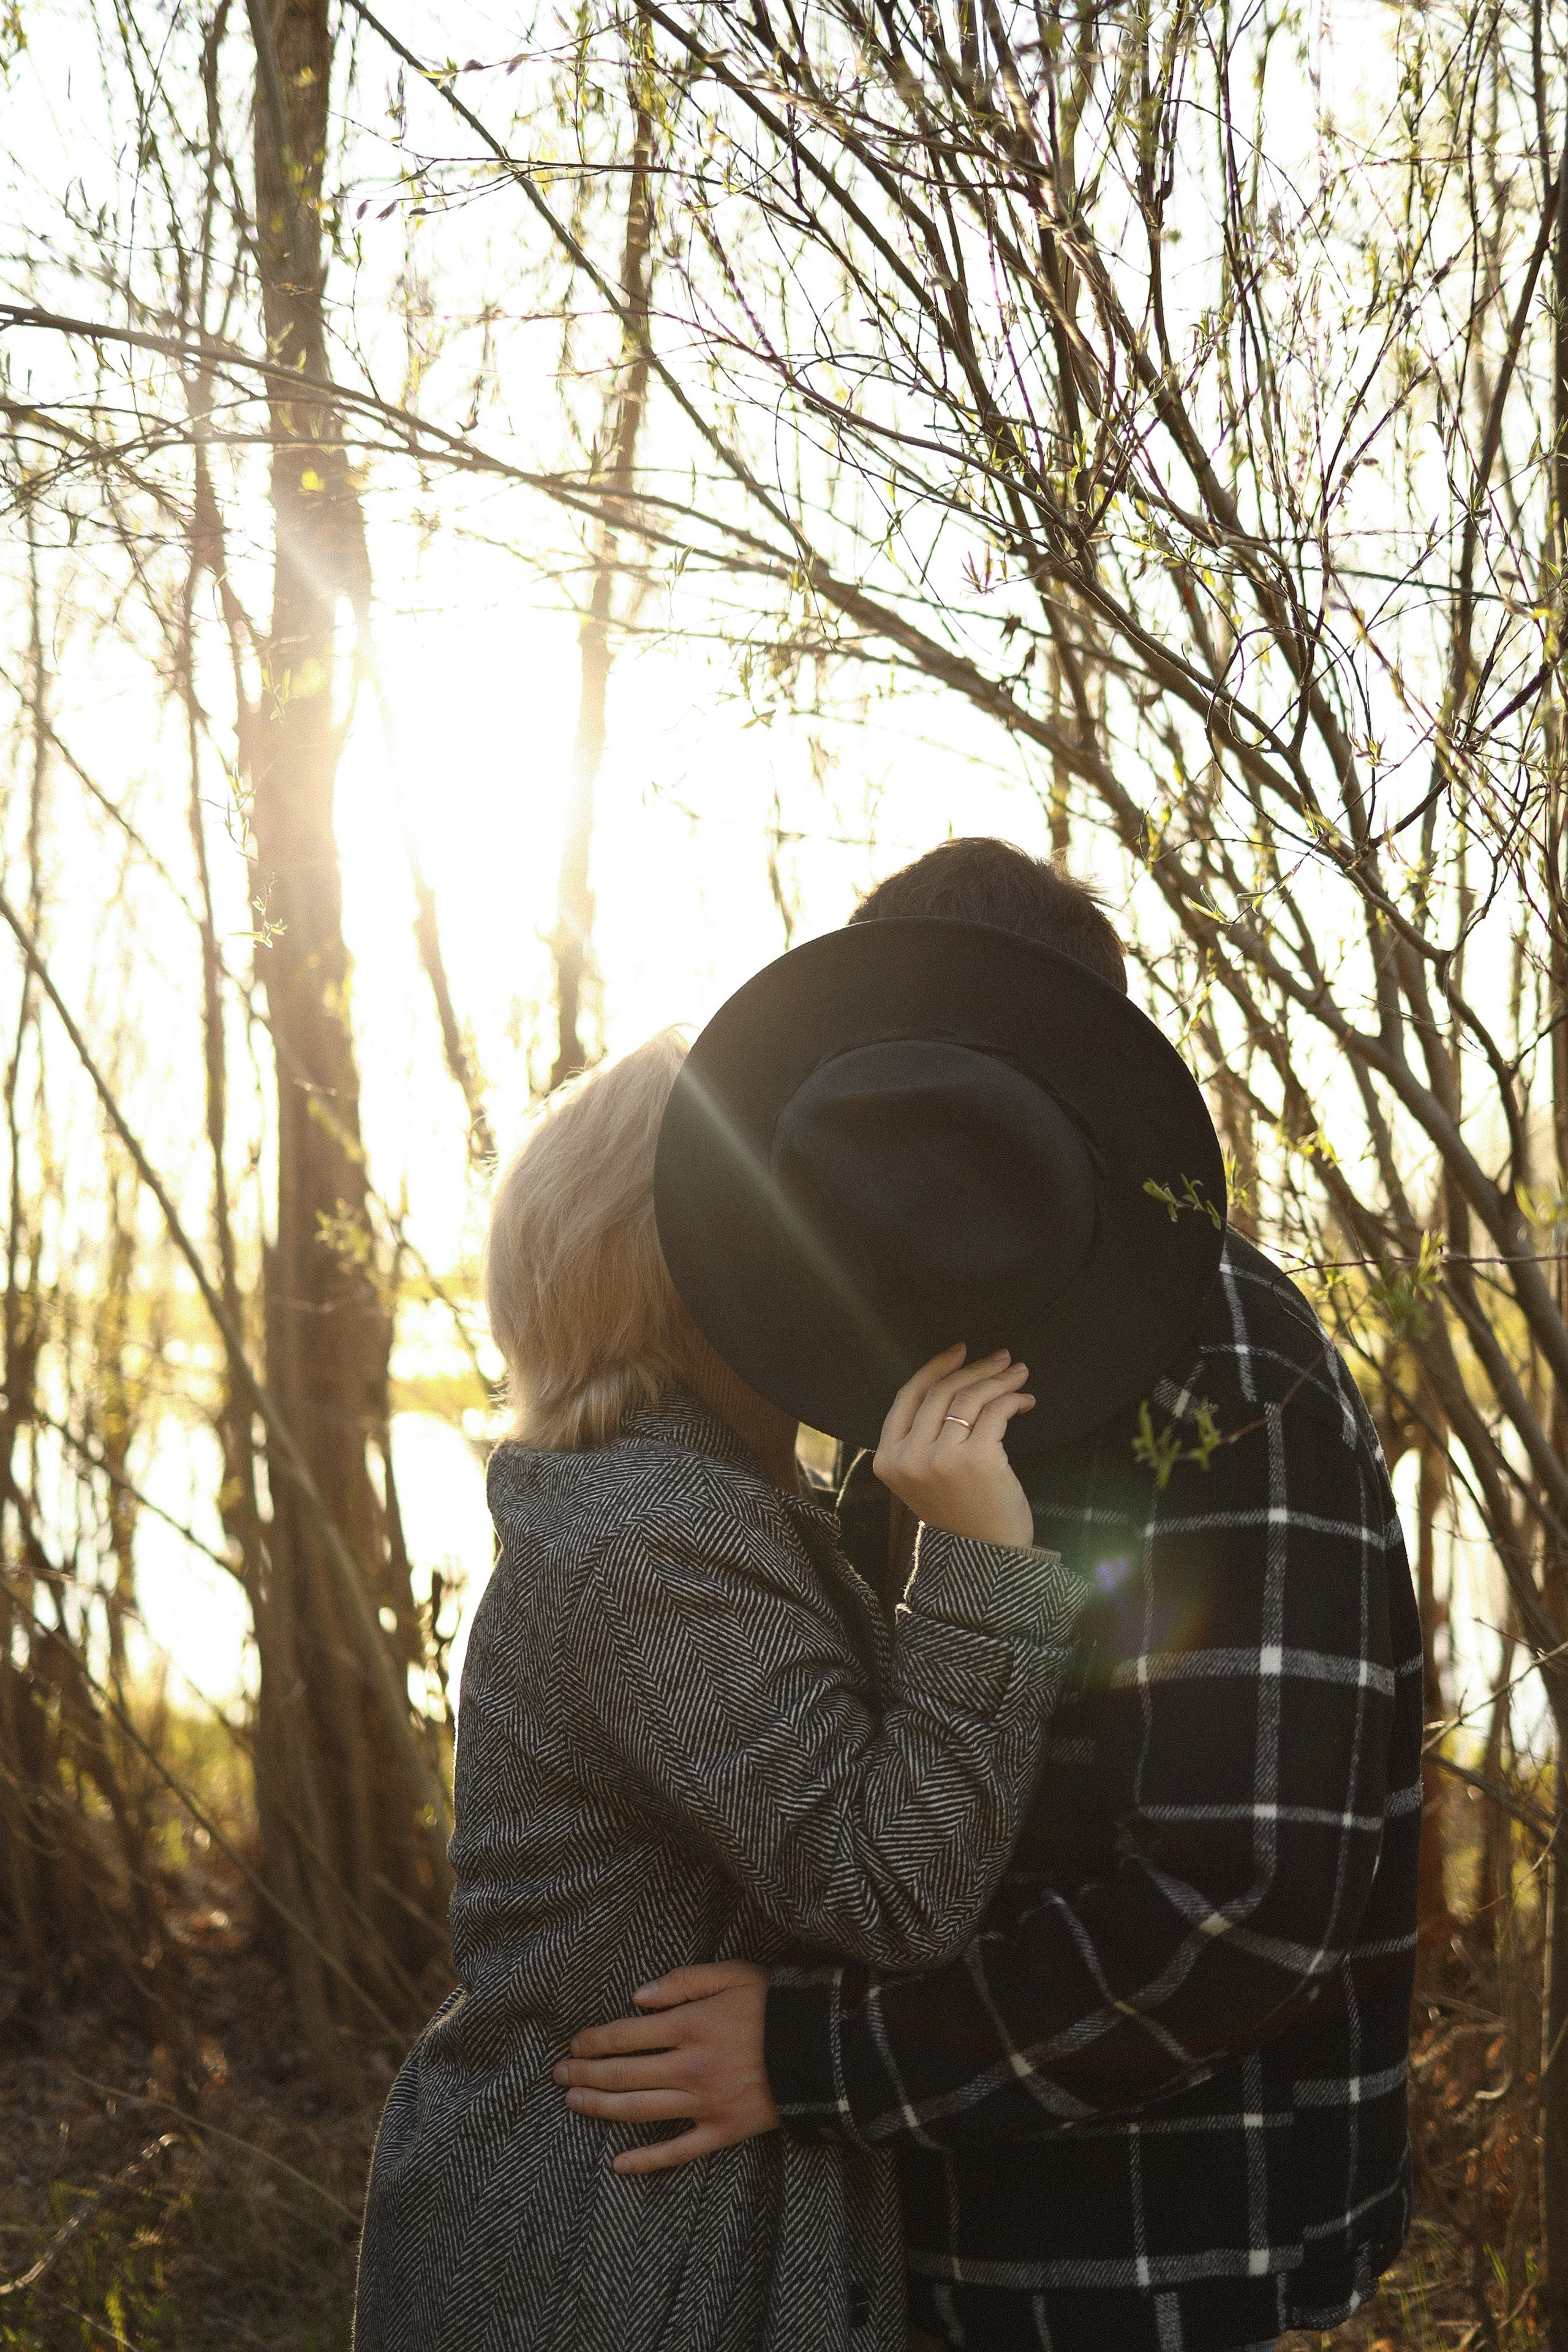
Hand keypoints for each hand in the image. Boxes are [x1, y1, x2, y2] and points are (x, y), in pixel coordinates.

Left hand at [553, 1960, 776, 2174]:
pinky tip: (618, 2165)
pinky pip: (677, 2151)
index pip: (625, 2035)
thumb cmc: (777, 2004)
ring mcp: (704, 2103)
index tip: (574, 2044)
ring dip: (600, 2108)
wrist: (825, 2050)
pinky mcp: (722, 2130)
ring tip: (573, 2104)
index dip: (594, 2041)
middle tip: (559, 2075)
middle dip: (585, 2074)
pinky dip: (646, 2161)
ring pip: (639, 2110)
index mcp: (690, 2025)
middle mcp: (690, 2067)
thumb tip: (637, 1998)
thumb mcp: (733, 1974)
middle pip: (623, 2074)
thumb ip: (683, 1982)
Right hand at [874, 1344, 1034, 1548]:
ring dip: (999, 1380)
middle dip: (976, 1368)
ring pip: (969, 1398)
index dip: (935, 1367)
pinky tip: (1024, 1401)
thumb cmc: (960, 1513)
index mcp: (888, 1459)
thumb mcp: (923, 1477)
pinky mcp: (977, 1460)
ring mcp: (941, 1459)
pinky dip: (1013, 1400)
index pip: (908, 1396)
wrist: (986, 1557)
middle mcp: (909, 1458)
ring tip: (1019, 1374)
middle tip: (1004, 1357)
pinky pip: (995, 1413)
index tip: (961, 1350)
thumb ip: (923, 1437)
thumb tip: (956, 1377)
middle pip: (941, 1392)